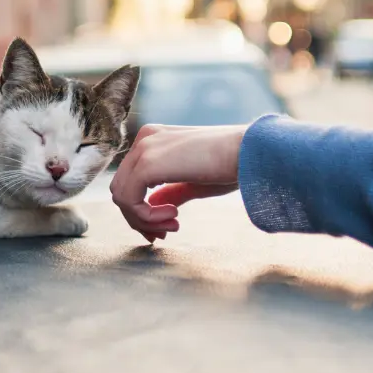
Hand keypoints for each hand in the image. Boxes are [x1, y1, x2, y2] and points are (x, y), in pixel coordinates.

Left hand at [109, 124, 246, 242]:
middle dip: (140, 219)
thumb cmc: (231, 165)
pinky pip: (129, 200)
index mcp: (154, 138)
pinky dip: (147, 217)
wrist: (250, 153)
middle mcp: (144, 138)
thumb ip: (169, 191)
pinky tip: (174, 217)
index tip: (167, 227)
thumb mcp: (193, 181)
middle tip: (165, 234)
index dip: (142, 210)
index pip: (131, 179)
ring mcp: (144, 148)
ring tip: (174, 225)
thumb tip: (152, 205)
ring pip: (121, 197)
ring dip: (145, 220)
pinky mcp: (147, 163)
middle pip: (121, 189)